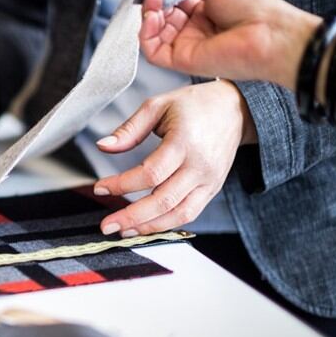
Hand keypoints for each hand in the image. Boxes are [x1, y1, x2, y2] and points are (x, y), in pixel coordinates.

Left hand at [93, 80, 256, 236]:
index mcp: (185, 142)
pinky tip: (146, 225)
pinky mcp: (212, 189)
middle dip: (132, 216)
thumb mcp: (158, 106)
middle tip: (106, 225)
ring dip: (149, 226)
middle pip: (164, 200)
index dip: (122, 185)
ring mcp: (209, 181)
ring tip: (124, 231)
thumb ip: (130, 129)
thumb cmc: (194, 105)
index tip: (100, 188)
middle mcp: (200, 166)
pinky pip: (190, 213)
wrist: (235, 109)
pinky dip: (167, 224)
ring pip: (179, 213)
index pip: (150, 173)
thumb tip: (103, 146)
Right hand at [140, 0, 321, 90]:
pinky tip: (152, 17)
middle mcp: (193, 30)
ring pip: (152, 34)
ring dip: (147, 15)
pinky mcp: (181, 60)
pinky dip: (146, 34)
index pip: (170, 2)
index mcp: (202, 12)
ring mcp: (186, 45)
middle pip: (158, 18)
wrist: (270, 36)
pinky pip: (153, 51)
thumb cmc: (253, 11)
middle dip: (152, 1)